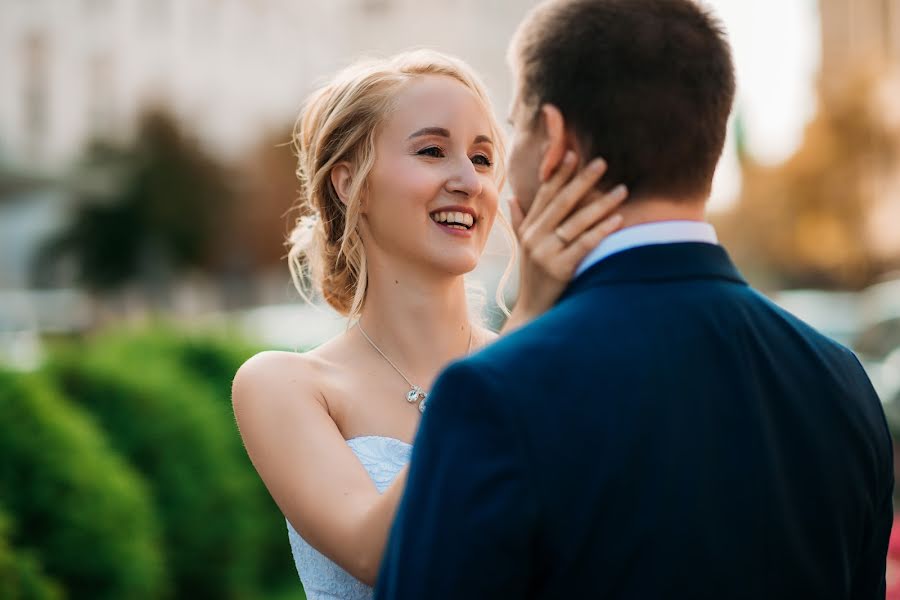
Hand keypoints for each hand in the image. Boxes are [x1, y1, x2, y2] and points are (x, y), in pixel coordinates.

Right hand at [504, 151, 626, 329]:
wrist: (532, 313)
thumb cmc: (534, 279)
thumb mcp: (524, 248)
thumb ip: (520, 222)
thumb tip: (513, 198)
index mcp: (528, 230)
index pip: (544, 195)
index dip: (559, 174)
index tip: (572, 154)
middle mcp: (534, 238)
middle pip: (561, 202)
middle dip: (582, 180)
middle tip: (602, 162)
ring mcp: (545, 253)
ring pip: (576, 221)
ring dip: (601, 203)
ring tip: (621, 189)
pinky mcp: (559, 268)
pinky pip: (584, 243)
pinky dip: (602, 230)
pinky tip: (619, 219)